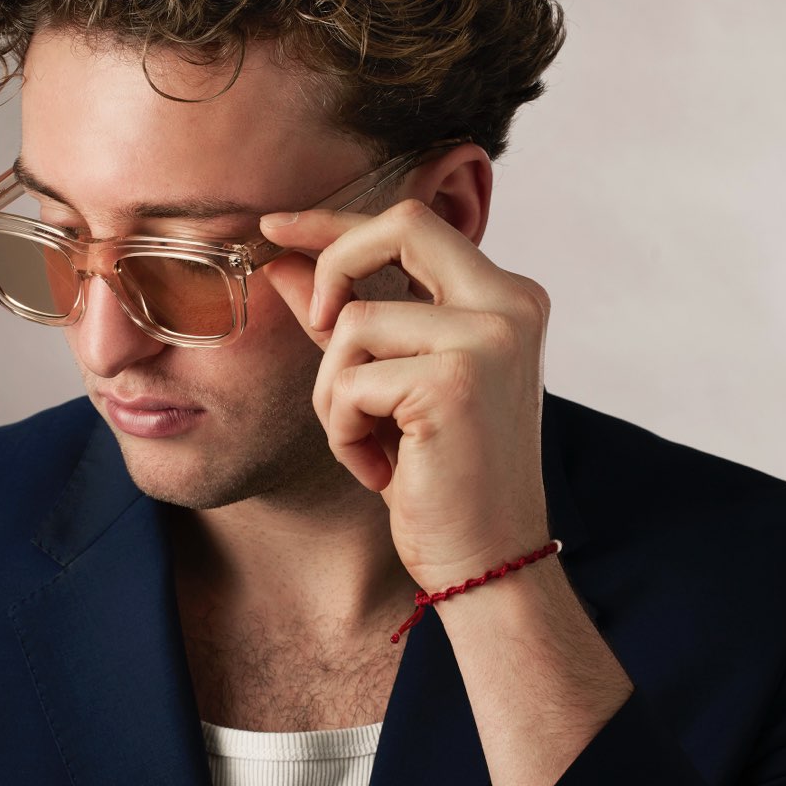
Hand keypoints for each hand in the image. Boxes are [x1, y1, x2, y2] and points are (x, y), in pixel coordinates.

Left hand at [258, 195, 554, 597]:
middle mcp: (510, 305)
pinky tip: (381, 470)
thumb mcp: (388, 387)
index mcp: (506, 298)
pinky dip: (344, 430)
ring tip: (370, 444)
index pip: (414, 225)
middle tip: (315, 325)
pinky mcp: (455, 380)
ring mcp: (489, 338)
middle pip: (400, 226)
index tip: (275, 225)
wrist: (485, 563)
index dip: (337, 222)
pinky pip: (350, 380)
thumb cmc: (440, 480)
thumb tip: (279, 263)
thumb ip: (344, 320)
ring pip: (354, 323)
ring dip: (335, 392)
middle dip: (335, 264)